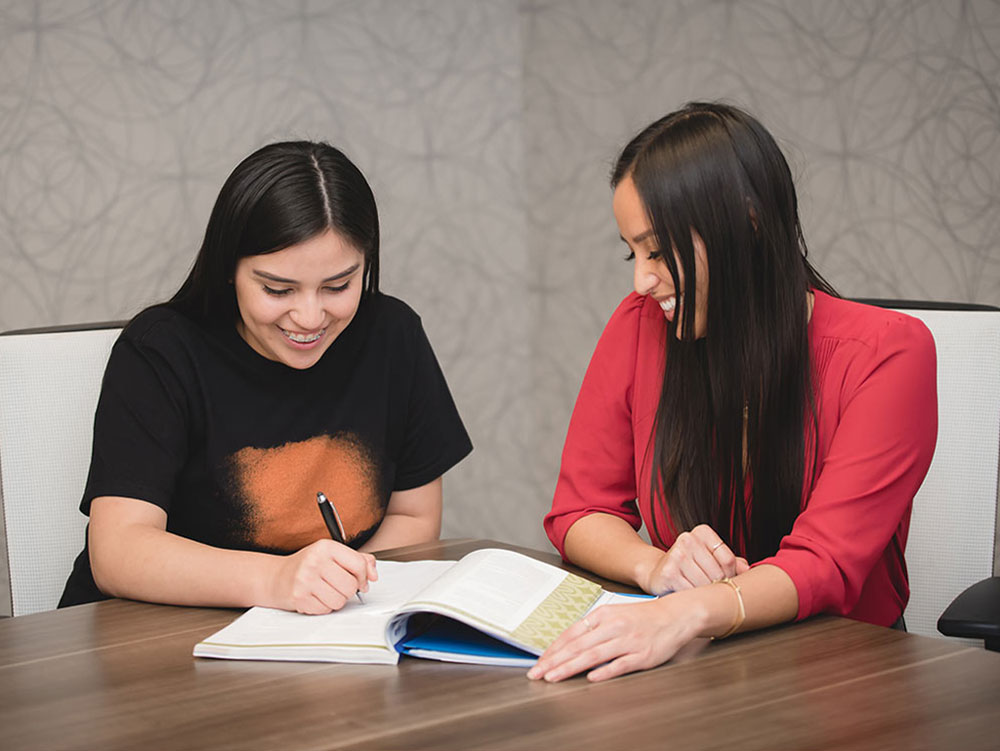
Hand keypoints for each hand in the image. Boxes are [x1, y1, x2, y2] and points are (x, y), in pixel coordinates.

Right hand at [269, 539, 376, 613]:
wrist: (276, 578)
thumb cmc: (307, 566)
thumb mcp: (332, 555)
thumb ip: (358, 560)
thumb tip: (373, 575)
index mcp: (326, 547)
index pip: (359, 564)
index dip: (363, 576)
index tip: (360, 580)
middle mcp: (315, 561)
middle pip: (350, 586)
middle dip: (348, 590)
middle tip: (338, 586)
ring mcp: (305, 580)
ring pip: (340, 601)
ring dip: (336, 600)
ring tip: (325, 591)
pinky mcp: (299, 598)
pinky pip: (325, 610)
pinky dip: (323, 607)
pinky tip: (315, 597)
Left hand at [527, 596, 699, 681]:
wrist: (675, 616)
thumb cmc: (643, 617)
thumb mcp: (614, 615)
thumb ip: (593, 628)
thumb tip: (569, 644)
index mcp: (603, 615)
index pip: (572, 633)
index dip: (553, 649)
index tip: (539, 662)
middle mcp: (613, 626)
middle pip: (578, 645)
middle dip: (554, 661)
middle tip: (537, 673)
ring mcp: (627, 641)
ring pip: (593, 655)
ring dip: (570, 667)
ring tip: (554, 677)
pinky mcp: (642, 655)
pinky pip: (619, 664)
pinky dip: (604, 671)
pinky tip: (590, 678)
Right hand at [641, 524, 748, 594]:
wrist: (657, 570)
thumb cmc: (689, 565)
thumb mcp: (710, 557)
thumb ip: (731, 561)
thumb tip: (747, 569)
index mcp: (702, 532)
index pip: (728, 559)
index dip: (731, 575)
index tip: (725, 580)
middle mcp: (688, 539)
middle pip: (718, 573)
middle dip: (718, 586)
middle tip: (713, 591)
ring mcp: (677, 556)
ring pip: (706, 584)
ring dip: (706, 594)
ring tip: (702, 593)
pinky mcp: (669, 573)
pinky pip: (692, 592)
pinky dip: (693, 598)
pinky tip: (690, 595)